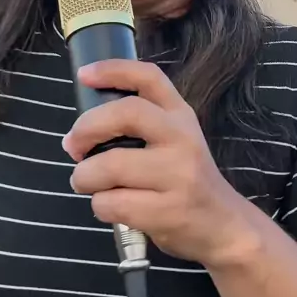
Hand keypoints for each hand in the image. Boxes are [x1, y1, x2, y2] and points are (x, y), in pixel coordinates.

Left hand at [62, 59, 253, 267]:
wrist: (224, 226)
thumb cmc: (186, 181)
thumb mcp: (175, 141)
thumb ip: (140, 126)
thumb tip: (79, 132)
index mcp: (181, 115)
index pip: (148, 77)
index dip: (113, 70)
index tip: (84, 75)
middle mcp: (182, 138)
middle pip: (126, 113)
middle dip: (86, 128)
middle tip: (73, 145)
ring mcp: (178, 175)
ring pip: (110, 165)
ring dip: (84, 177)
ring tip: (87, 183)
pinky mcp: (168, 211)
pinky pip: (112, 203)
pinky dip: (99, 205)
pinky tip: (111, 206)